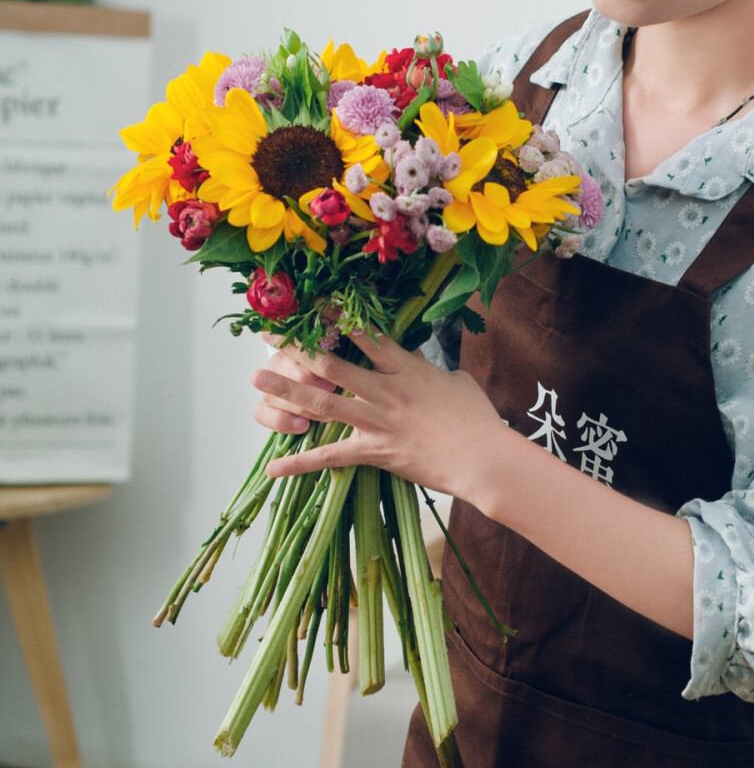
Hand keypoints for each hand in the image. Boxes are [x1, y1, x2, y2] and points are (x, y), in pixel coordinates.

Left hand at [251, 329, 509, 500]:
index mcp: (406, 367)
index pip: (367, 334)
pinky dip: (300, 462)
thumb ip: (433, 369)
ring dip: (287, 390)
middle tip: (269, 335)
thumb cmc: (477, 418)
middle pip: (332, 362)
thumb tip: (425, 361)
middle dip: (298, 347)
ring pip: (323, 402)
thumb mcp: (457, 381)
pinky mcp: (375, 451)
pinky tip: (274, 465)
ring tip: (257, 380)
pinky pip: (331, 456)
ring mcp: (377, 420)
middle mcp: (385, 389)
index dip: (340, 315)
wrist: (483, 457)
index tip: (315, 301)